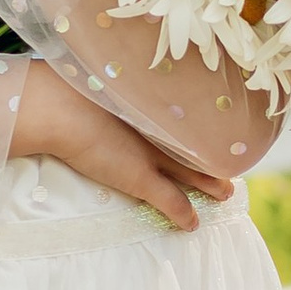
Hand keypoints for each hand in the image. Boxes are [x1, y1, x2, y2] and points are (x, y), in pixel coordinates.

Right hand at [11, 63, 232, 232]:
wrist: (60, 106)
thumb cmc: (69, 84)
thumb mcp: (98, 71)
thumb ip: (112, 77)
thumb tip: (108, 64)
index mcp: (150, 101)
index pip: (183, 117)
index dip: (198, 125)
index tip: (212, 126)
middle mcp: (159, 127)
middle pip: (195, 144)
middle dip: (213, 154)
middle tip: (230, 160)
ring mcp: (152, 154)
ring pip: (193, 172)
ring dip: (211, 185)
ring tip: (226, 193)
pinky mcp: (140, 178)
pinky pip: (171, 201)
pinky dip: (183, 214)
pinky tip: (193, 225)